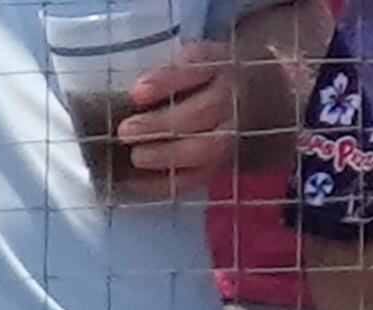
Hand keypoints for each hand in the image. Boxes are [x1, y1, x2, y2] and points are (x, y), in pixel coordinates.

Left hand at [112, 39, 256, 196]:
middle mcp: (230, 98)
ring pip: (204, 148)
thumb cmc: (202, 81)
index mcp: (220, 64)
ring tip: (136, 157)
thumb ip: (166, 74)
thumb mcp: (191, 63)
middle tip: (127, 131)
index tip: (137, 93)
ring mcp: (229, 134)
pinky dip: (164, 183)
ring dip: (166, 156)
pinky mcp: (220, 164)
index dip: (167, 80)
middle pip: (203, 111)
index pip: (199, 65)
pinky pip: (195, 178)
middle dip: (162, 125)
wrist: (245, 103)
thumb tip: (133, 96)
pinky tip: (137, 180)